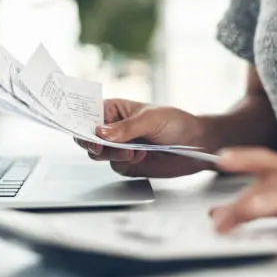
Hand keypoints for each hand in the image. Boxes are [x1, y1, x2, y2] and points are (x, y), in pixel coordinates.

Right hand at [75, 99, 215, 177]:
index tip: (83, 130)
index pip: (88, 114)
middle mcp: (113, 129)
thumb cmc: (176, 123)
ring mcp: (118, 147)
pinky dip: (124, 163)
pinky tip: (140, 155)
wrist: (197, 145)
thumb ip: (126, 127)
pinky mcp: (127, 164)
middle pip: (87, 137)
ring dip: (111, 153)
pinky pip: (114, 166)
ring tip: (133, 150)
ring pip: (98, 154)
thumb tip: (101, 133)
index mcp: (114, 110)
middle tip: (102, 147)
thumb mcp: (151, 118)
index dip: (79, 121)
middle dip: (93, 142)